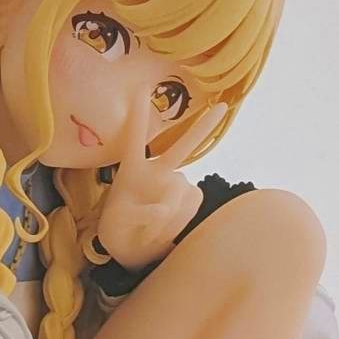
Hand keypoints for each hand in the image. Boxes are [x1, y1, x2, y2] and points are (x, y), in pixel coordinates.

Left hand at [95, 102, 227, 270]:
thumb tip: (165, 208)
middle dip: (203, 127)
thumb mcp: (116, 225)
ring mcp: (175, 186)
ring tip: (148, 230)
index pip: (135, 138)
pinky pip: (190, 205)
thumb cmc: (117, 232)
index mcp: (131, 170)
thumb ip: (140, 214)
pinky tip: (164, 233)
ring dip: (164, 216)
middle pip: (182, 146)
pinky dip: (177, 221)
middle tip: (222, 106)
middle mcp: (157, 172)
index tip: (141, 87)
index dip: (138, 115)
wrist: (133, 251)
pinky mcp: (187, 202)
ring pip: (180, 192)